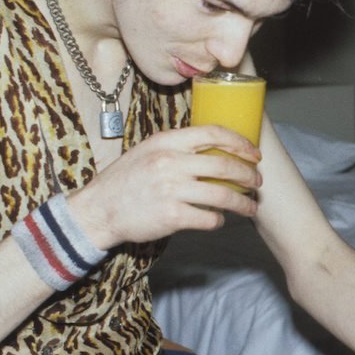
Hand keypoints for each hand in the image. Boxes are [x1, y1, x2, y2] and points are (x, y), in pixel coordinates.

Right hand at [68, 125, 262, 247]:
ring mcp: (171, 190)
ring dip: (242, 203)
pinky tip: (218, 220)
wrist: (97, 210)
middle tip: (257, 182)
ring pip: (223, 195)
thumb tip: (214, 149)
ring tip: (251, 208)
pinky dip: (218, 221)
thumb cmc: (124, 181)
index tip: (254, 153)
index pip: (213, 134)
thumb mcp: (147, 151)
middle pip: (225, 166)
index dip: (240, 143)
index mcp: (166, 142)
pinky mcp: (172, 216)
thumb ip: (177, 147)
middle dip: (248, 175)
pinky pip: (208, 218)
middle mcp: (170, 162)